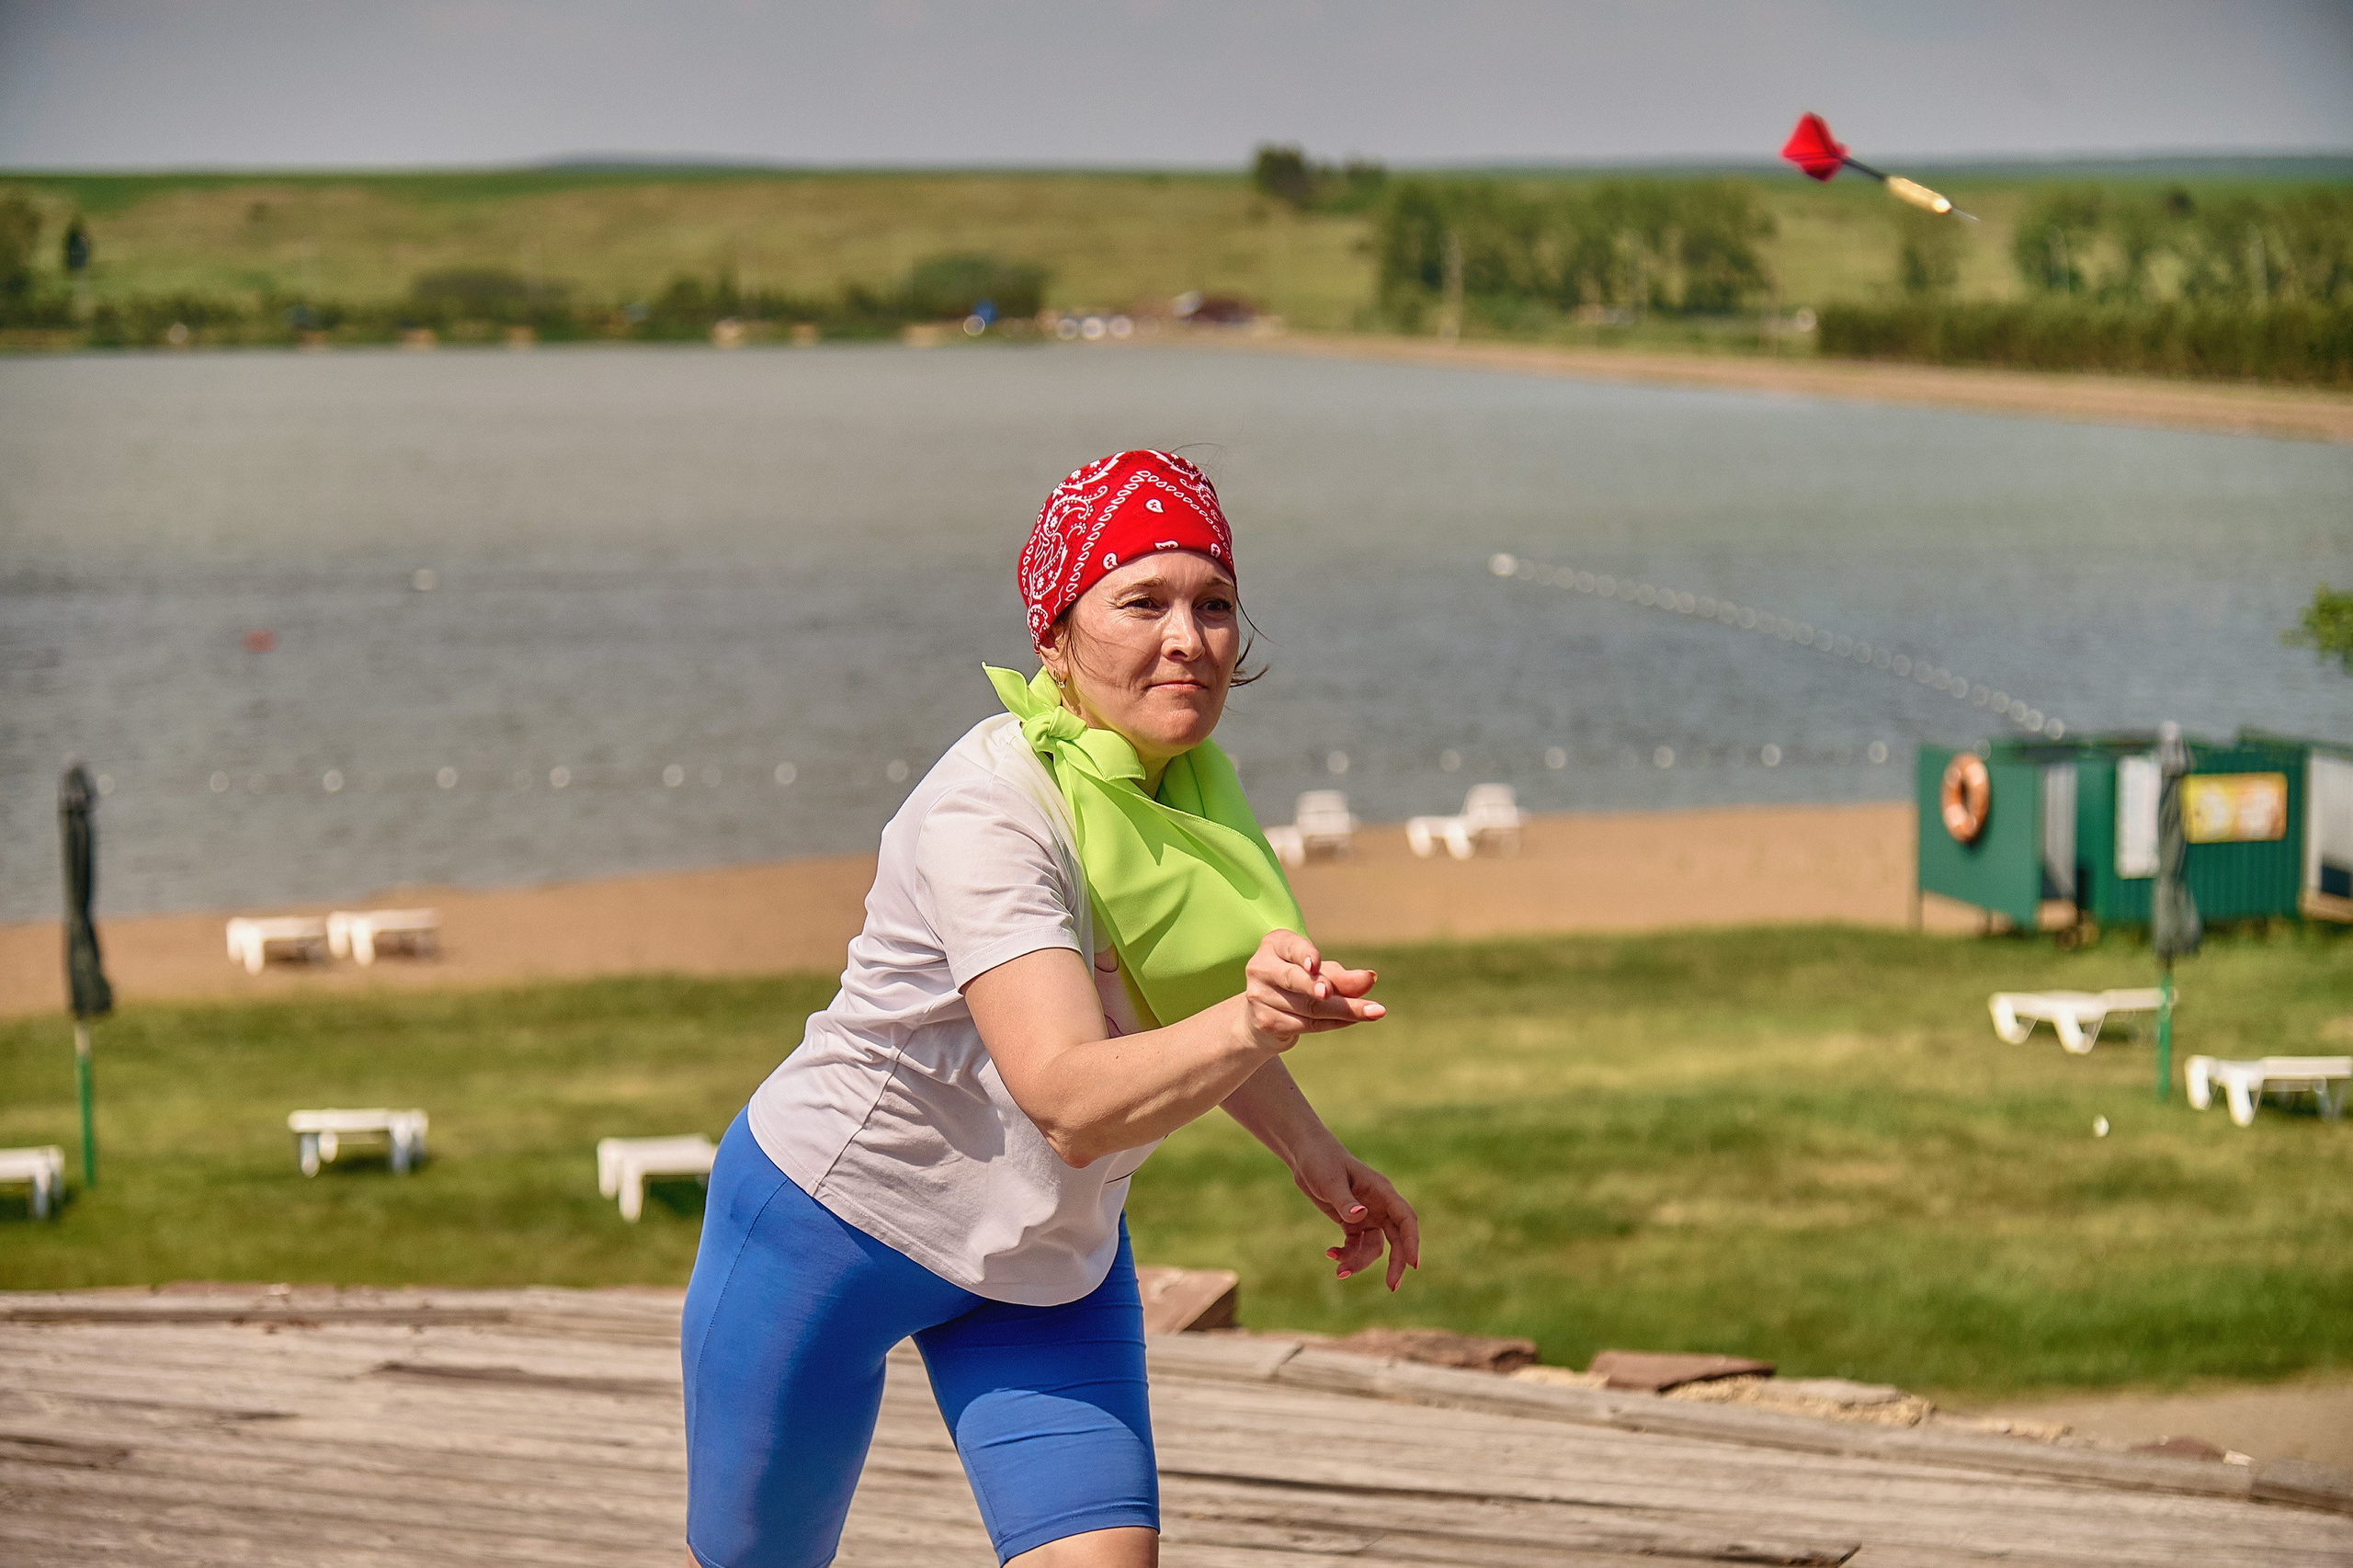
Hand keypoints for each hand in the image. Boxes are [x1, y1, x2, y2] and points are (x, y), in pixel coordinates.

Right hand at [1239, 929, 1382, 1053]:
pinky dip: (1335, 1022)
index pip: (1291, 947)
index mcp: (1273, 945)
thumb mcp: (1319, 972)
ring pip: (1309, 1006)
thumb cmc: (1296, 984)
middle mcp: (1260, 968)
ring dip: (1346, 1010)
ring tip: (1375, 1011)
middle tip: (1347, 992)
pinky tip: (1354, 1020)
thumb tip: (1370, 978)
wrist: (1262, 1016)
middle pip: (1298, 980)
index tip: (1315, 964)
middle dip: (1328, 987)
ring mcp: (1259, 997)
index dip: (1304, 954)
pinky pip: (1308, 1024)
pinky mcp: (1265, 1022)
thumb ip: (1341, 975)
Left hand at [1290, 1142, 1419, 1290]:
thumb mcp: (1330, 1181)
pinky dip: (1345, 1253)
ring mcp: (1366, 1215)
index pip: (1405, 1219)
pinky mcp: (1351, 1222)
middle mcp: (1379, 1206)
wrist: (1305, 1156)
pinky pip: (1355, 1245)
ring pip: (1373, 1247)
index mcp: (1382, 1192)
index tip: (1413, 1264)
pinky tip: (1330, 1254)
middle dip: (1396, 1263)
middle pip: (1396, 1238)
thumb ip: (1345, 1200)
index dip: (1412, 1241)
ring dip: (1359, 1261)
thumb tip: (1360, 1216)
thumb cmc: (1321, 1161)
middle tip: (1391, 1286)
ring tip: (1339, 1271)